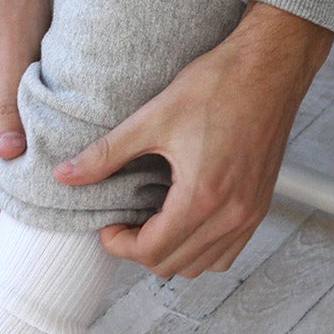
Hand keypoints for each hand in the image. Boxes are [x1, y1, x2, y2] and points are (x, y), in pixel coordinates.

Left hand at [53, 2, 333, 279]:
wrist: (269, 67)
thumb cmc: (217, 86)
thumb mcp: (153, 117)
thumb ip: (107, 154)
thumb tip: (64, 175)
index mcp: (202, 196)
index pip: (152, 252)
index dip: (119, 244)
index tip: (108, 225)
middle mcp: (231, 214)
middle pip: (174, 265)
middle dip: (141, 249)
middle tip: (125, 221)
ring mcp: (250, 213)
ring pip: (203, 265)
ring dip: (172, 252)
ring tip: (153, 220)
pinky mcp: (260, 205)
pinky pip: (228, 250)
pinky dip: (202, 247)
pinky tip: (185, 217)